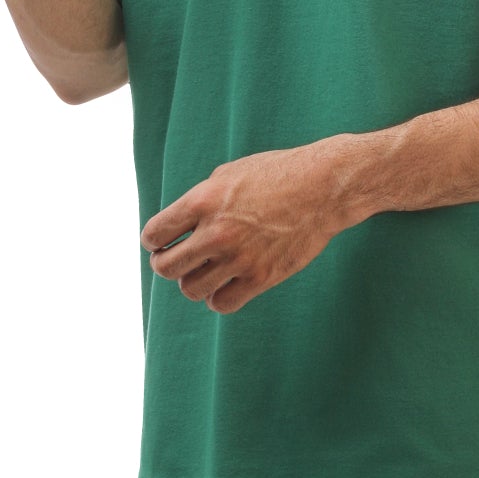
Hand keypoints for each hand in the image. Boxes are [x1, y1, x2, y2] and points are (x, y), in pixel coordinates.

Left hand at [141, 136, 363, 314]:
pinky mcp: (261, 277)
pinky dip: (218, 296)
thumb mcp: (230, 174)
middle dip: (167, 263)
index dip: (154, 240)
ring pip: (191, 289)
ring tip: (207, 269)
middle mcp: (216, 232)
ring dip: (194, 280)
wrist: (324, 187)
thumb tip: (179, 227)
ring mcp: (239, 258)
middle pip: (166, 267)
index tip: (162, 241)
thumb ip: (200, 200)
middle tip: (179, 258)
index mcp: (203, 201)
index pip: (154, 234)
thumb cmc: (278, 174)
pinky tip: (227, 281)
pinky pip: (221, 303)